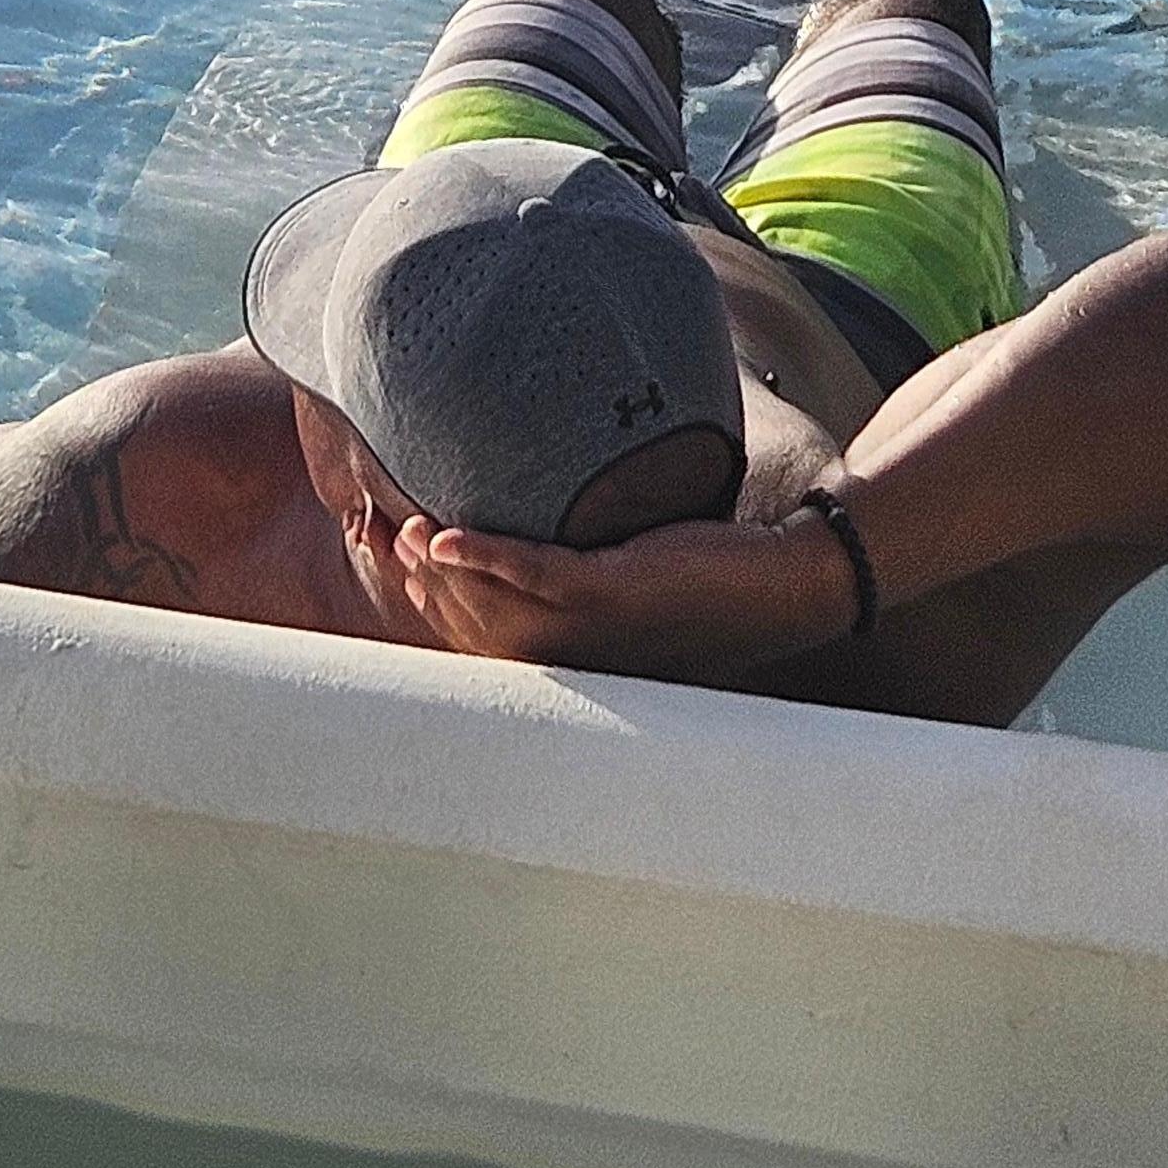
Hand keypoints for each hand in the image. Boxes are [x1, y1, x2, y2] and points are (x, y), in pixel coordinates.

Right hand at [387, 505, 859, 679]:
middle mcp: (575, 652)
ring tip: (402, 528)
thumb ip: (592, 560)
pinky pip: (537, 576)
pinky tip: (447, 537)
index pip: (480, 638)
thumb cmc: (713, 573)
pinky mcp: (617, 591)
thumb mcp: (638, 570)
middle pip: (469, 628)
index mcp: (574, 653)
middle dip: (417, 587)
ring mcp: (593, 627)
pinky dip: (487, 558)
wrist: (786, 581)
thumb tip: (553, 515)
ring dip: (437, 572)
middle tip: (382, 533)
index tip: (389, 562)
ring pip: (490, 608)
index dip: (427, 603)